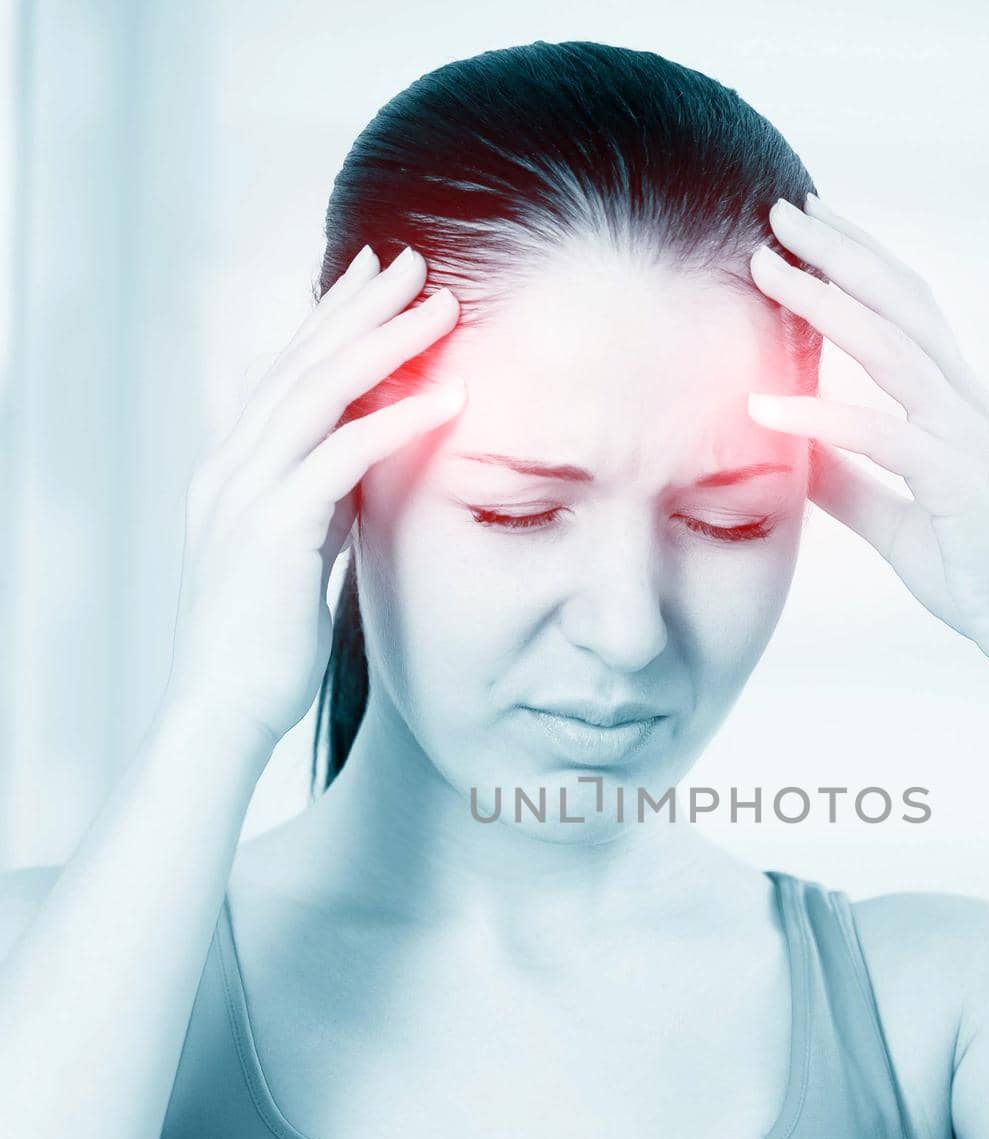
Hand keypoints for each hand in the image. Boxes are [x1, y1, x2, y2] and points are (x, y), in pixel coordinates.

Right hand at [162, 244, 468, 748]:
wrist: (224, 712)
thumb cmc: (266, 645)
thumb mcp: (297, 555)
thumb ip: (321, 503)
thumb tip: (360, 467)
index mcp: (233, 469)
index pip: (287, 373)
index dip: (332, 321)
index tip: (380, 280)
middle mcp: (231, 467)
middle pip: (301, 362)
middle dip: (360, 306)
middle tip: (416, 261)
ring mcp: (245, 494)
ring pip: (319, 393)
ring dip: (386, 344)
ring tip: (443, 306)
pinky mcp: (273, 530)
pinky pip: (342, 457)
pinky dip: (396, 420)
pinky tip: (449, 395)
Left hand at [747, 194, 988, 664]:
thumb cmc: (981, 573)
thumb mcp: (898, 522)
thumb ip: (850, 482)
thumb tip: (795, 454)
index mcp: (954, 406)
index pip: (905, 310)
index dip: (857, 261)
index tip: (805, 224)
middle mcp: (964, 404)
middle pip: (900, 301)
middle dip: (838, 249)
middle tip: (777, 205)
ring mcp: (966, 436)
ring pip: (892, 345)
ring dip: (824, 300)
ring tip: (765, 265)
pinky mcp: (957, 481)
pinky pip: (880, 434)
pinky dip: (819, 411)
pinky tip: (761, 400)